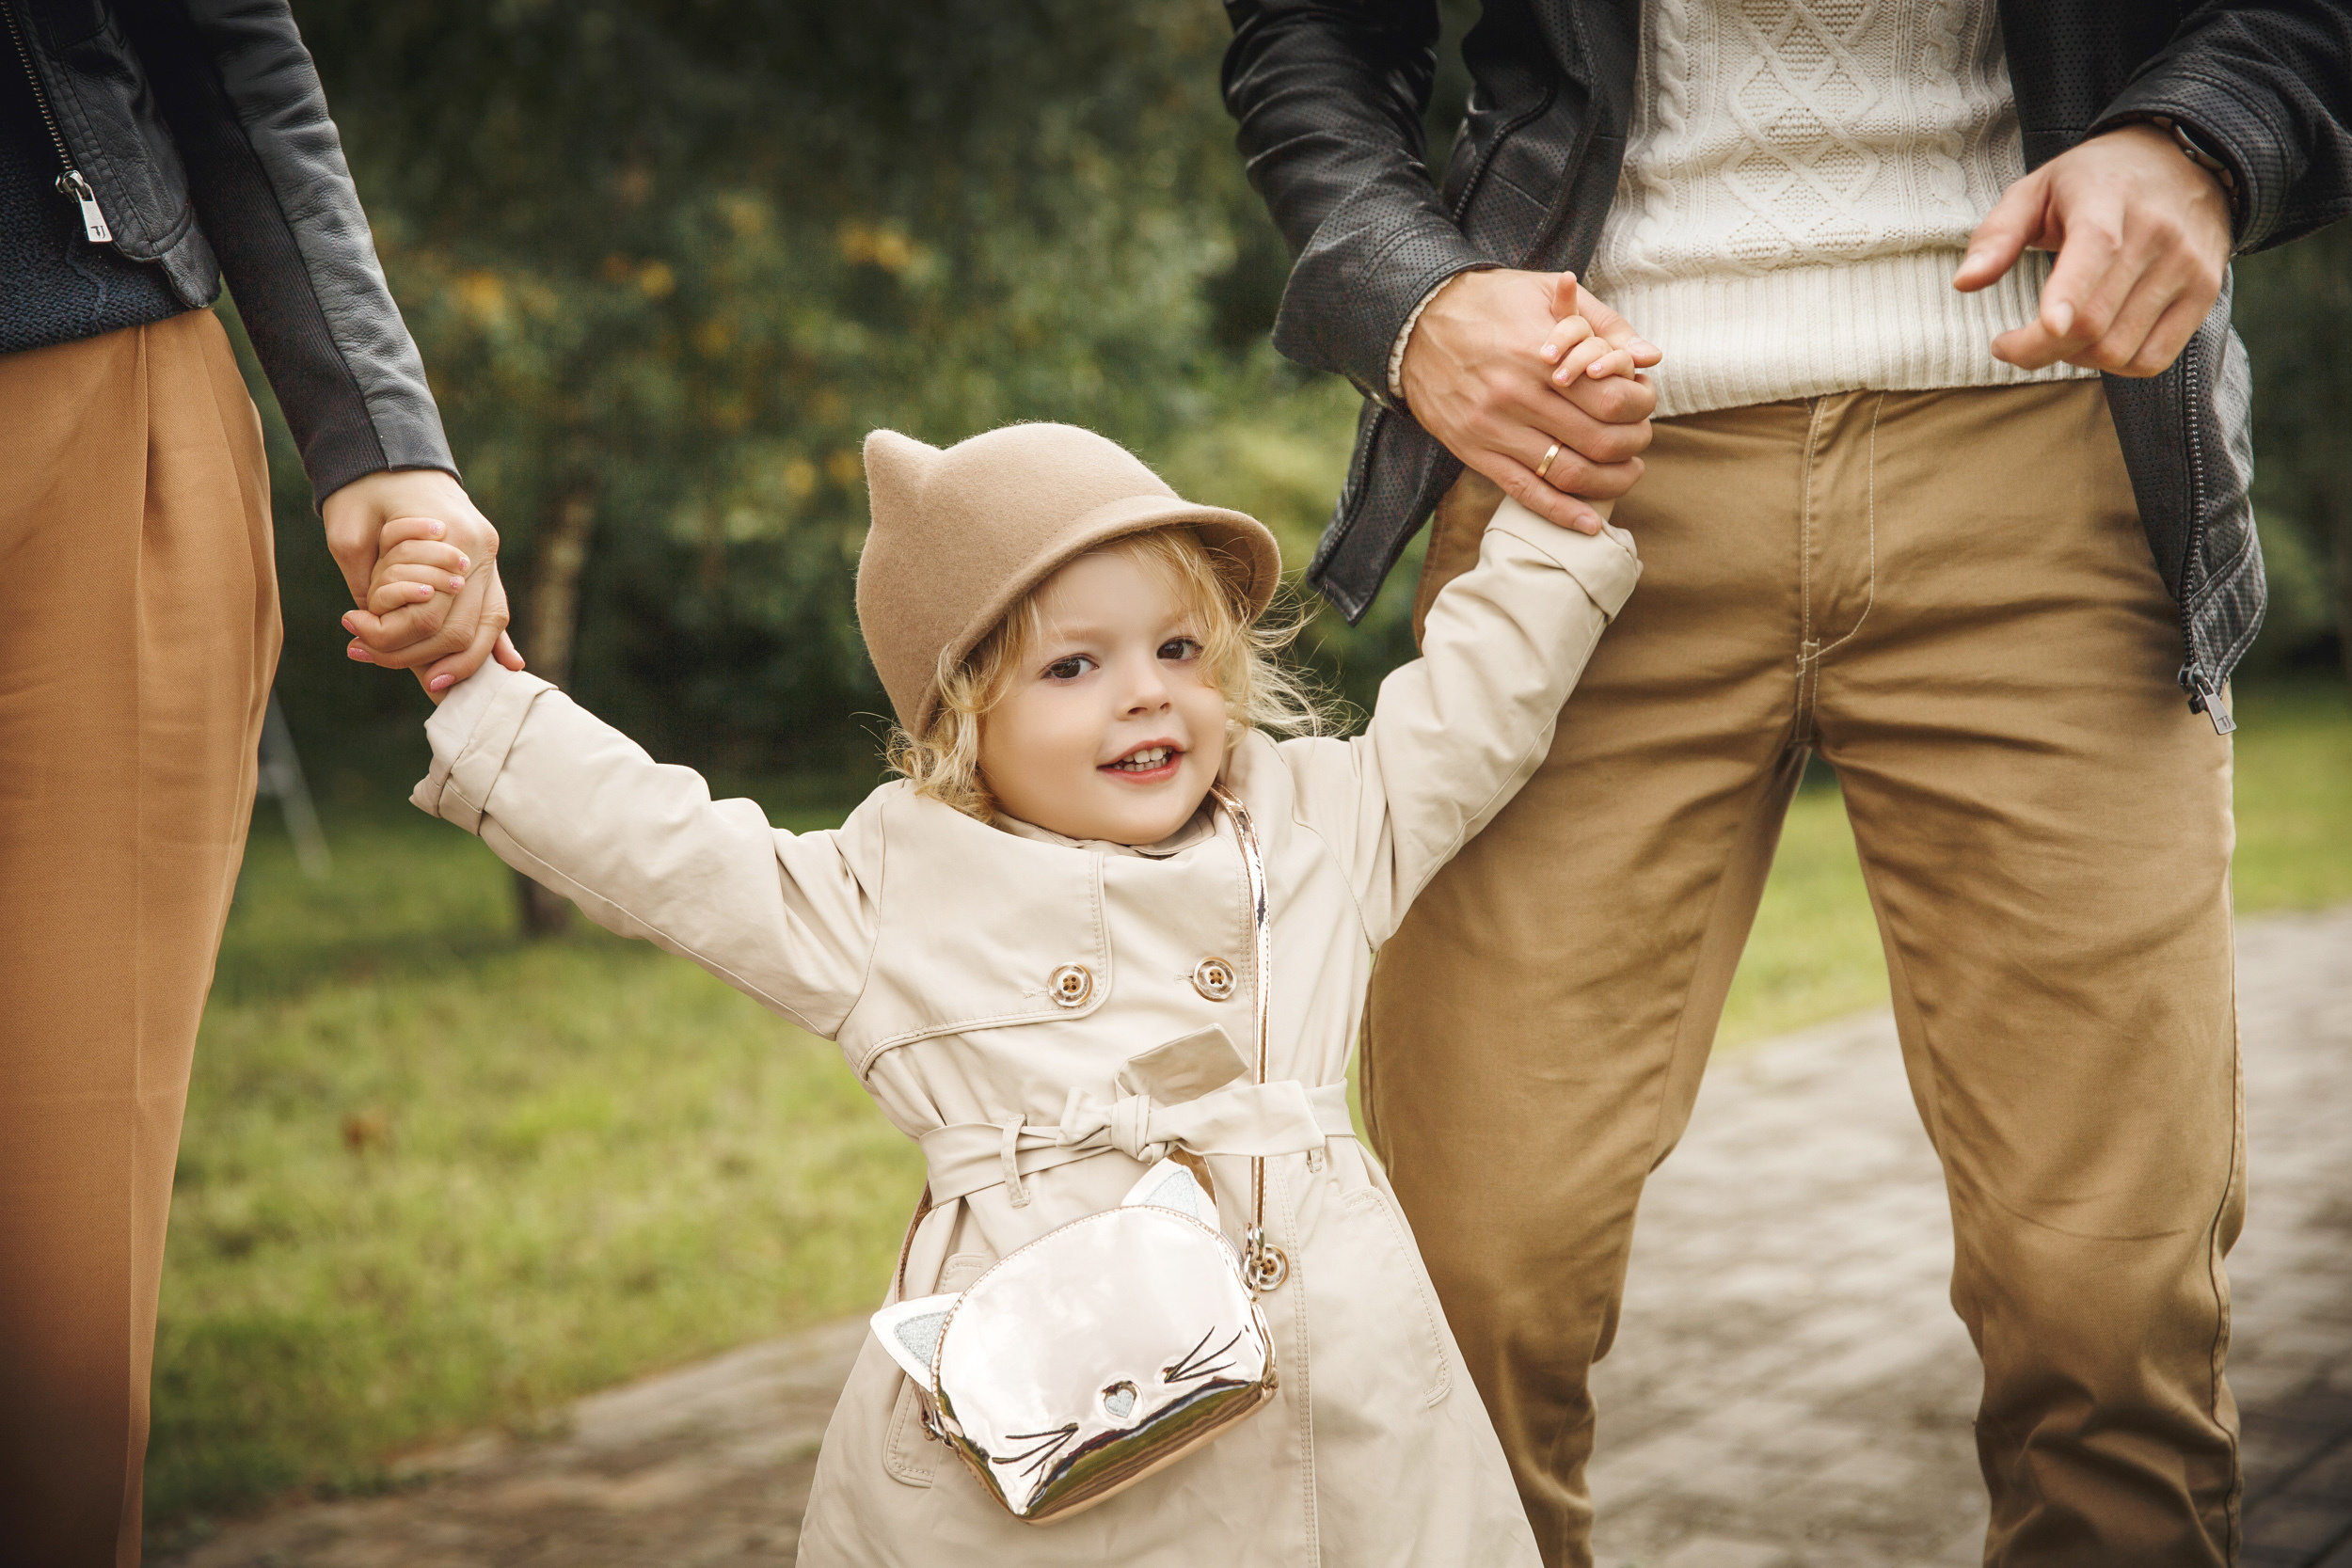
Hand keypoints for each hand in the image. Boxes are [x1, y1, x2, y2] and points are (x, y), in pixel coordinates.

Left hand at [323, 468, 523, 695]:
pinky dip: (498, 642)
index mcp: (453, 537)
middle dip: (418, 655)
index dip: (390, 636)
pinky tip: (509, 667)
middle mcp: (481, 550)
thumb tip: (377, 632)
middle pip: (462, 628)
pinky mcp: (486, 560)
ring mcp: (490, 555)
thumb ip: (365, 582)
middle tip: (367, 655)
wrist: (389, 452)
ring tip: (432, 684)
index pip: (429, 613)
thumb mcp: (349, 532)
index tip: (351, 633)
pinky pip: (497, 610)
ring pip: (489, 625)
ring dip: (464, 661)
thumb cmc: (364, 489)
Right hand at [1399, 269, 1659, 533]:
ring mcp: (1494, 429)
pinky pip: (1525, 492)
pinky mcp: (1475, 452)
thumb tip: (1652, 356)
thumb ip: (1602, 321)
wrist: (1416, 323)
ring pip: (1567, 473)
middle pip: (1598, 440)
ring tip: (1627, 473)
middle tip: (1640, 440)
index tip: (1644, 402)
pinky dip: (1561, 513)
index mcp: (1540, 355)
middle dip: (1633, 445)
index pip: (1612, 399)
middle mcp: (1517, 396)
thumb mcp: (1543, 292)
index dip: (1640, 406)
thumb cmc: (1489, 303)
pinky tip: (1590, 523)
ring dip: (1609, 482)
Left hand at [1954, 122, 2232, 376]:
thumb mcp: (2037, 189)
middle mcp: (2157, 234)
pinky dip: (2113, 365)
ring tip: (2054, 335)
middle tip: (2009, 345)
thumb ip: (1997, 235)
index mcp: (2108, 199)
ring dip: (2073, 358)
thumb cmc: (2093, 181)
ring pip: (2119, 349)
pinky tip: (2094, 342)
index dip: (2070, 295)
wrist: (2184, 160)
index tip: (2047, 326)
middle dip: (2038, 349)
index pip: (2096, 250)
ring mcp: (2187, 266)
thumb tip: (1963, 283)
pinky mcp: (2204, 294)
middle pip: (2095, 321)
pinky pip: (2152, 360)